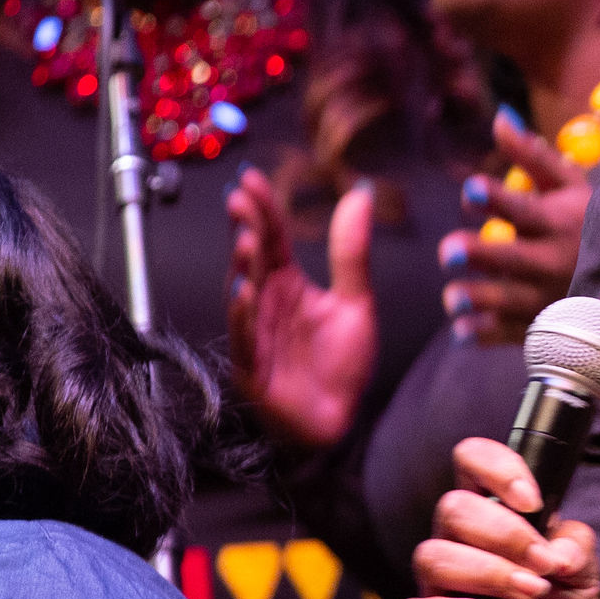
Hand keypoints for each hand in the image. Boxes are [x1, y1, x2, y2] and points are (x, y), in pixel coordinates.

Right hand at [226, 170, 375, 452]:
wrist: (338, 420)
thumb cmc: (340, 364)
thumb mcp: (356, 302)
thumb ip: (351, 252)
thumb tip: (359, 194)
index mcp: (289, 283)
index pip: (272, 238)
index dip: (262, 209)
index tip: (250, 178)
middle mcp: (267, 301)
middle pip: (253, 258)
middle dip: (245, 228)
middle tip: (240, 200)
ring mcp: (256, 332)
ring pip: (243, 293)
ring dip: (242, 268)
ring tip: (246, 241)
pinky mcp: (252, 365)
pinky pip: (244, 338)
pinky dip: (243, 317)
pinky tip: (245, 294)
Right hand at [390, 435, 599, 598]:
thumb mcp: (585, 580)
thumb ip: (579, 551)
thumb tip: (558, 551)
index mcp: (493, 514)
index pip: (472, 461)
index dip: (496, 468)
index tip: (531, 500)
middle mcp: (458, 541)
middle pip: (453, 507)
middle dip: (504, 533)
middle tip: (541, 565)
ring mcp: (437, 583)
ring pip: (433, 554)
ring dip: (487, 571)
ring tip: (528, 593)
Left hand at [442, 115, 590, 345]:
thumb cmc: (590, 222)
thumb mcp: (569, 185)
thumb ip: (532, 156)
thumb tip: (499, 116)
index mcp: (558, 221)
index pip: (524, 208)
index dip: (497, 199)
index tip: (470, 190)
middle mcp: (554, 261)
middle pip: (515, 258)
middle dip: (483, 255)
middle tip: (449, 251)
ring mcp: (549, 297)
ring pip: (512, 301)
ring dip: (482, 300)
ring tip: (453, 297)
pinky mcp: (544, 325)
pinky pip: (514, 333)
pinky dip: (489, 334)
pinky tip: (462, 332)